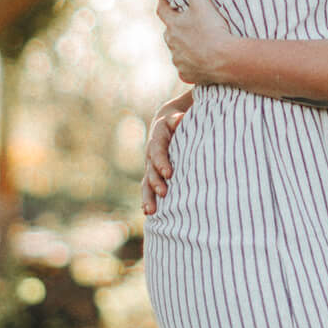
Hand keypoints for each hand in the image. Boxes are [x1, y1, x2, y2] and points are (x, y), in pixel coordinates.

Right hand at [141, 90, 192, 215]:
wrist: (168, 122)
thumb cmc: (180, 119)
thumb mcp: (179, 115)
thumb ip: (180, 118)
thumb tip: (180, 118)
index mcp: (158, 137)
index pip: (158, 151)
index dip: (162, 162)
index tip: (169, 174)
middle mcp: (151, 153)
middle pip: (151, 170)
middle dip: (156, 183)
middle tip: (164, 194)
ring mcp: (151, 165)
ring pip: (147, 182)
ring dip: (148, 196)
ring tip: (150, 211)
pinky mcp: (153, 175)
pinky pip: (148, 188)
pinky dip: (148, 199)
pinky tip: (149, 212)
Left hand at [156, 0, 241, 85]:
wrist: (226, 61)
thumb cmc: (213, 30)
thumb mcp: (201, 2)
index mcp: (173, 25)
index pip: (162, 10)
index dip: (163, 2)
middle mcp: (172, 44)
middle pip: (170, 32)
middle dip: (175, 27)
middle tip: (185, 21)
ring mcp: (179, 61)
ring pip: (177, 51)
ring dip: (183, 46)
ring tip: (196, 42)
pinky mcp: (187, 75)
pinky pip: (186, 68)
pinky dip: (191, 64)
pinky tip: (200, 62)